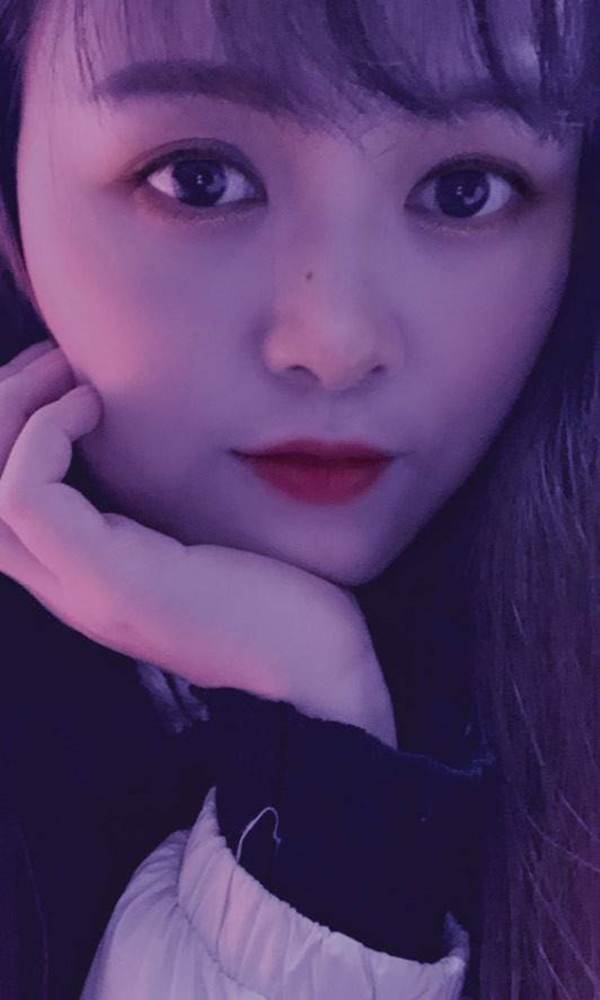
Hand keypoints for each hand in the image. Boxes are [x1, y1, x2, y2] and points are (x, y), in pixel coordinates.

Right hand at [0, 340, 396, 746]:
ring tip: (70, 374)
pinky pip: (29, 496)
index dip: (12, 430)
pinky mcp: (116, 581)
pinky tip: (96, 406)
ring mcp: (86, 588)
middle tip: (54, 362)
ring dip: (15, 410)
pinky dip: (47, 433)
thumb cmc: (282, 603)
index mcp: (88, 578)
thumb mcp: (207, 542)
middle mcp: (71, 588)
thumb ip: (162, 509)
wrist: (325, 676)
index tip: (69, 378)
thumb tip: (150, 442)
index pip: (1, 508)